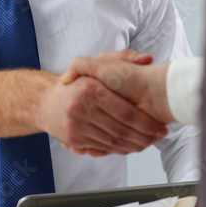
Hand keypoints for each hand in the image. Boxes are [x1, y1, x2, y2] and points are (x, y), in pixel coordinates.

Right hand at [59, 49, 173, 155]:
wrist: (46, 101)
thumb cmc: (77, 83)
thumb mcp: (97, 64)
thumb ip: (123, 57)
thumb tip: (146, 58)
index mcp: (89, 87)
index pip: (125, 113)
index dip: (146, 123)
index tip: (159, 127)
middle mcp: (80, 106)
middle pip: (121, 130)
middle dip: (144, 137)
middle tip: (158, 137)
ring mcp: (75, 123)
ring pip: (113, 141)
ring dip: (134, 145)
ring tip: (148, 142)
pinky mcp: (73, 138)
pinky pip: (101, 148)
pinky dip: (117, 149)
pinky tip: (129, 145)